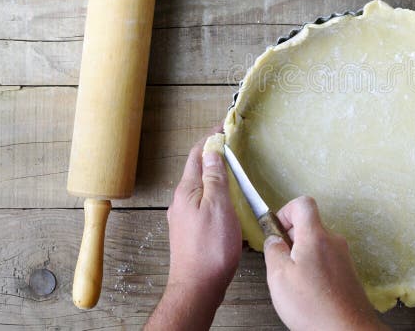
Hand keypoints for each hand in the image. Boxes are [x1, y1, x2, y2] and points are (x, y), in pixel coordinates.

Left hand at [145, 127, 241, 330]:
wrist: (198, 286)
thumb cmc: (210, 248)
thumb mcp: (218, 206)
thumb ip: (215, 177)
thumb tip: (212, 150)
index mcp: (187, 190)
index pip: (197, 154)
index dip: (211, 138)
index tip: (225, 127)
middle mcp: (181, 200)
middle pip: (198, 169)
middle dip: (213, 154)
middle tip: (232, 144)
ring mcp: (184, 216)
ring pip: (201, 186)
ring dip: (216, 174)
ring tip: (233, 168)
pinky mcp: (191, 230)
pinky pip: (204, 202)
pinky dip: (216, 192)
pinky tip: (228, 199)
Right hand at [264, 196, 386, 330]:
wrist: (346, 330)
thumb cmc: (313, 306)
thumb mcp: (279, 276)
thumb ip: (273, 251)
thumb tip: (273, 239)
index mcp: (315, 236)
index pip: (303, 203)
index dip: (285, 211)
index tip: (276, 230)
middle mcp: (333, 241)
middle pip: (309, 224)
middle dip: (291, 238)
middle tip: (281, 262)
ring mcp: (342, 256)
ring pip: (316, 243)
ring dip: (302, 255)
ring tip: (294, 281)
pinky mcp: (347, 271)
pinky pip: (325, 259)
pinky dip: (313, 268)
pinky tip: (308, 290)